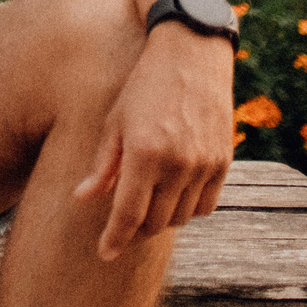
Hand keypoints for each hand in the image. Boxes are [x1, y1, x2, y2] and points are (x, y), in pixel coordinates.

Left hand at [73, 24, 234, 258]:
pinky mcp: (223, 162)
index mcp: (144, 153)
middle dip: (135, 230)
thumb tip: (83, 198)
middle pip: (155, 222)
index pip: (128, 215)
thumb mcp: (114, 120)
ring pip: (182, 217)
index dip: (114, 239)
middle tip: (122, 225)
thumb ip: (103, 165)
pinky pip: (206, 205)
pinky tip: (174, 197)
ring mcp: (204, 164)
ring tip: (147, 207)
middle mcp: (177, 163)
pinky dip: (188, 209)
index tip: (104, 253)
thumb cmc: (144, 85)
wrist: (191, 53)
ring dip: (162, 220)